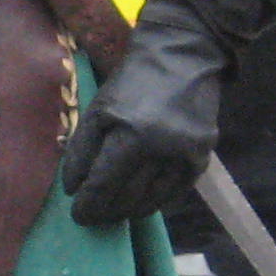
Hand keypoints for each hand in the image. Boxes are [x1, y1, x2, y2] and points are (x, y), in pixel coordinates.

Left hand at [57, 0, 275, 227]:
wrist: (184, 57)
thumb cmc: (133, 82)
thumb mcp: (99, 108)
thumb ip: (82, 149)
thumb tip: (72, 188)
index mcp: (130, 133)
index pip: (104, 183)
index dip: (89, 204)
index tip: (78, 215)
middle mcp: (161, 148)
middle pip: (128, 196)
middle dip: (106, 211)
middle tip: (93, 218)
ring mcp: (186, 154)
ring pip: (154, 199)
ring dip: (130, 211)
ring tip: (114, 214)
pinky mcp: (203, 155)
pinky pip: (176, 192)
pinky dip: (156, 202)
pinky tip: (141, 204)